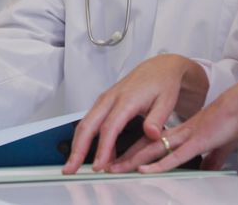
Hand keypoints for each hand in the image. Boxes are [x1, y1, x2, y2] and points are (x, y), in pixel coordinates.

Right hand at [62, 54, 207, 173]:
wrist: (160, 68)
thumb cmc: (163, 84)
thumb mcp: (167, 101)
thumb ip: (157, 119)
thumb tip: (151, 134)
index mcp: (127, 99)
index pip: (110, 127)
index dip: (103, 148)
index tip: (99, 165)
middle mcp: (111, 98)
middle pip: (88, 125)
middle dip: (77, 149)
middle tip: (70, 169)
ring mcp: (105, 100)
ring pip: (85, 124)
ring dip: (77, 145)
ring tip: (72, 166)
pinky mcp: (104, 103)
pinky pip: (91, 122)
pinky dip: (85, 138)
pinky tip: (90, 154)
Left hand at [120, 75, 237, 173]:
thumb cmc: (235, 120)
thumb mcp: (220, 144)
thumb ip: (211, 158)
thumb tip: (208, 169)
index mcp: (183, 131)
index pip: (152, 143)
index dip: (134, 152)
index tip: (119, 161)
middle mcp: (180, 132)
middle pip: (146, 145)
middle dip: (124, 157)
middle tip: (104, 165)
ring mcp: (187, 135)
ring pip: (153, 149)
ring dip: (132, 161)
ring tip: (114, 169)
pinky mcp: (198, 140)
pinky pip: (174, 154)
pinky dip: (158, 164)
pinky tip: (144, 169)